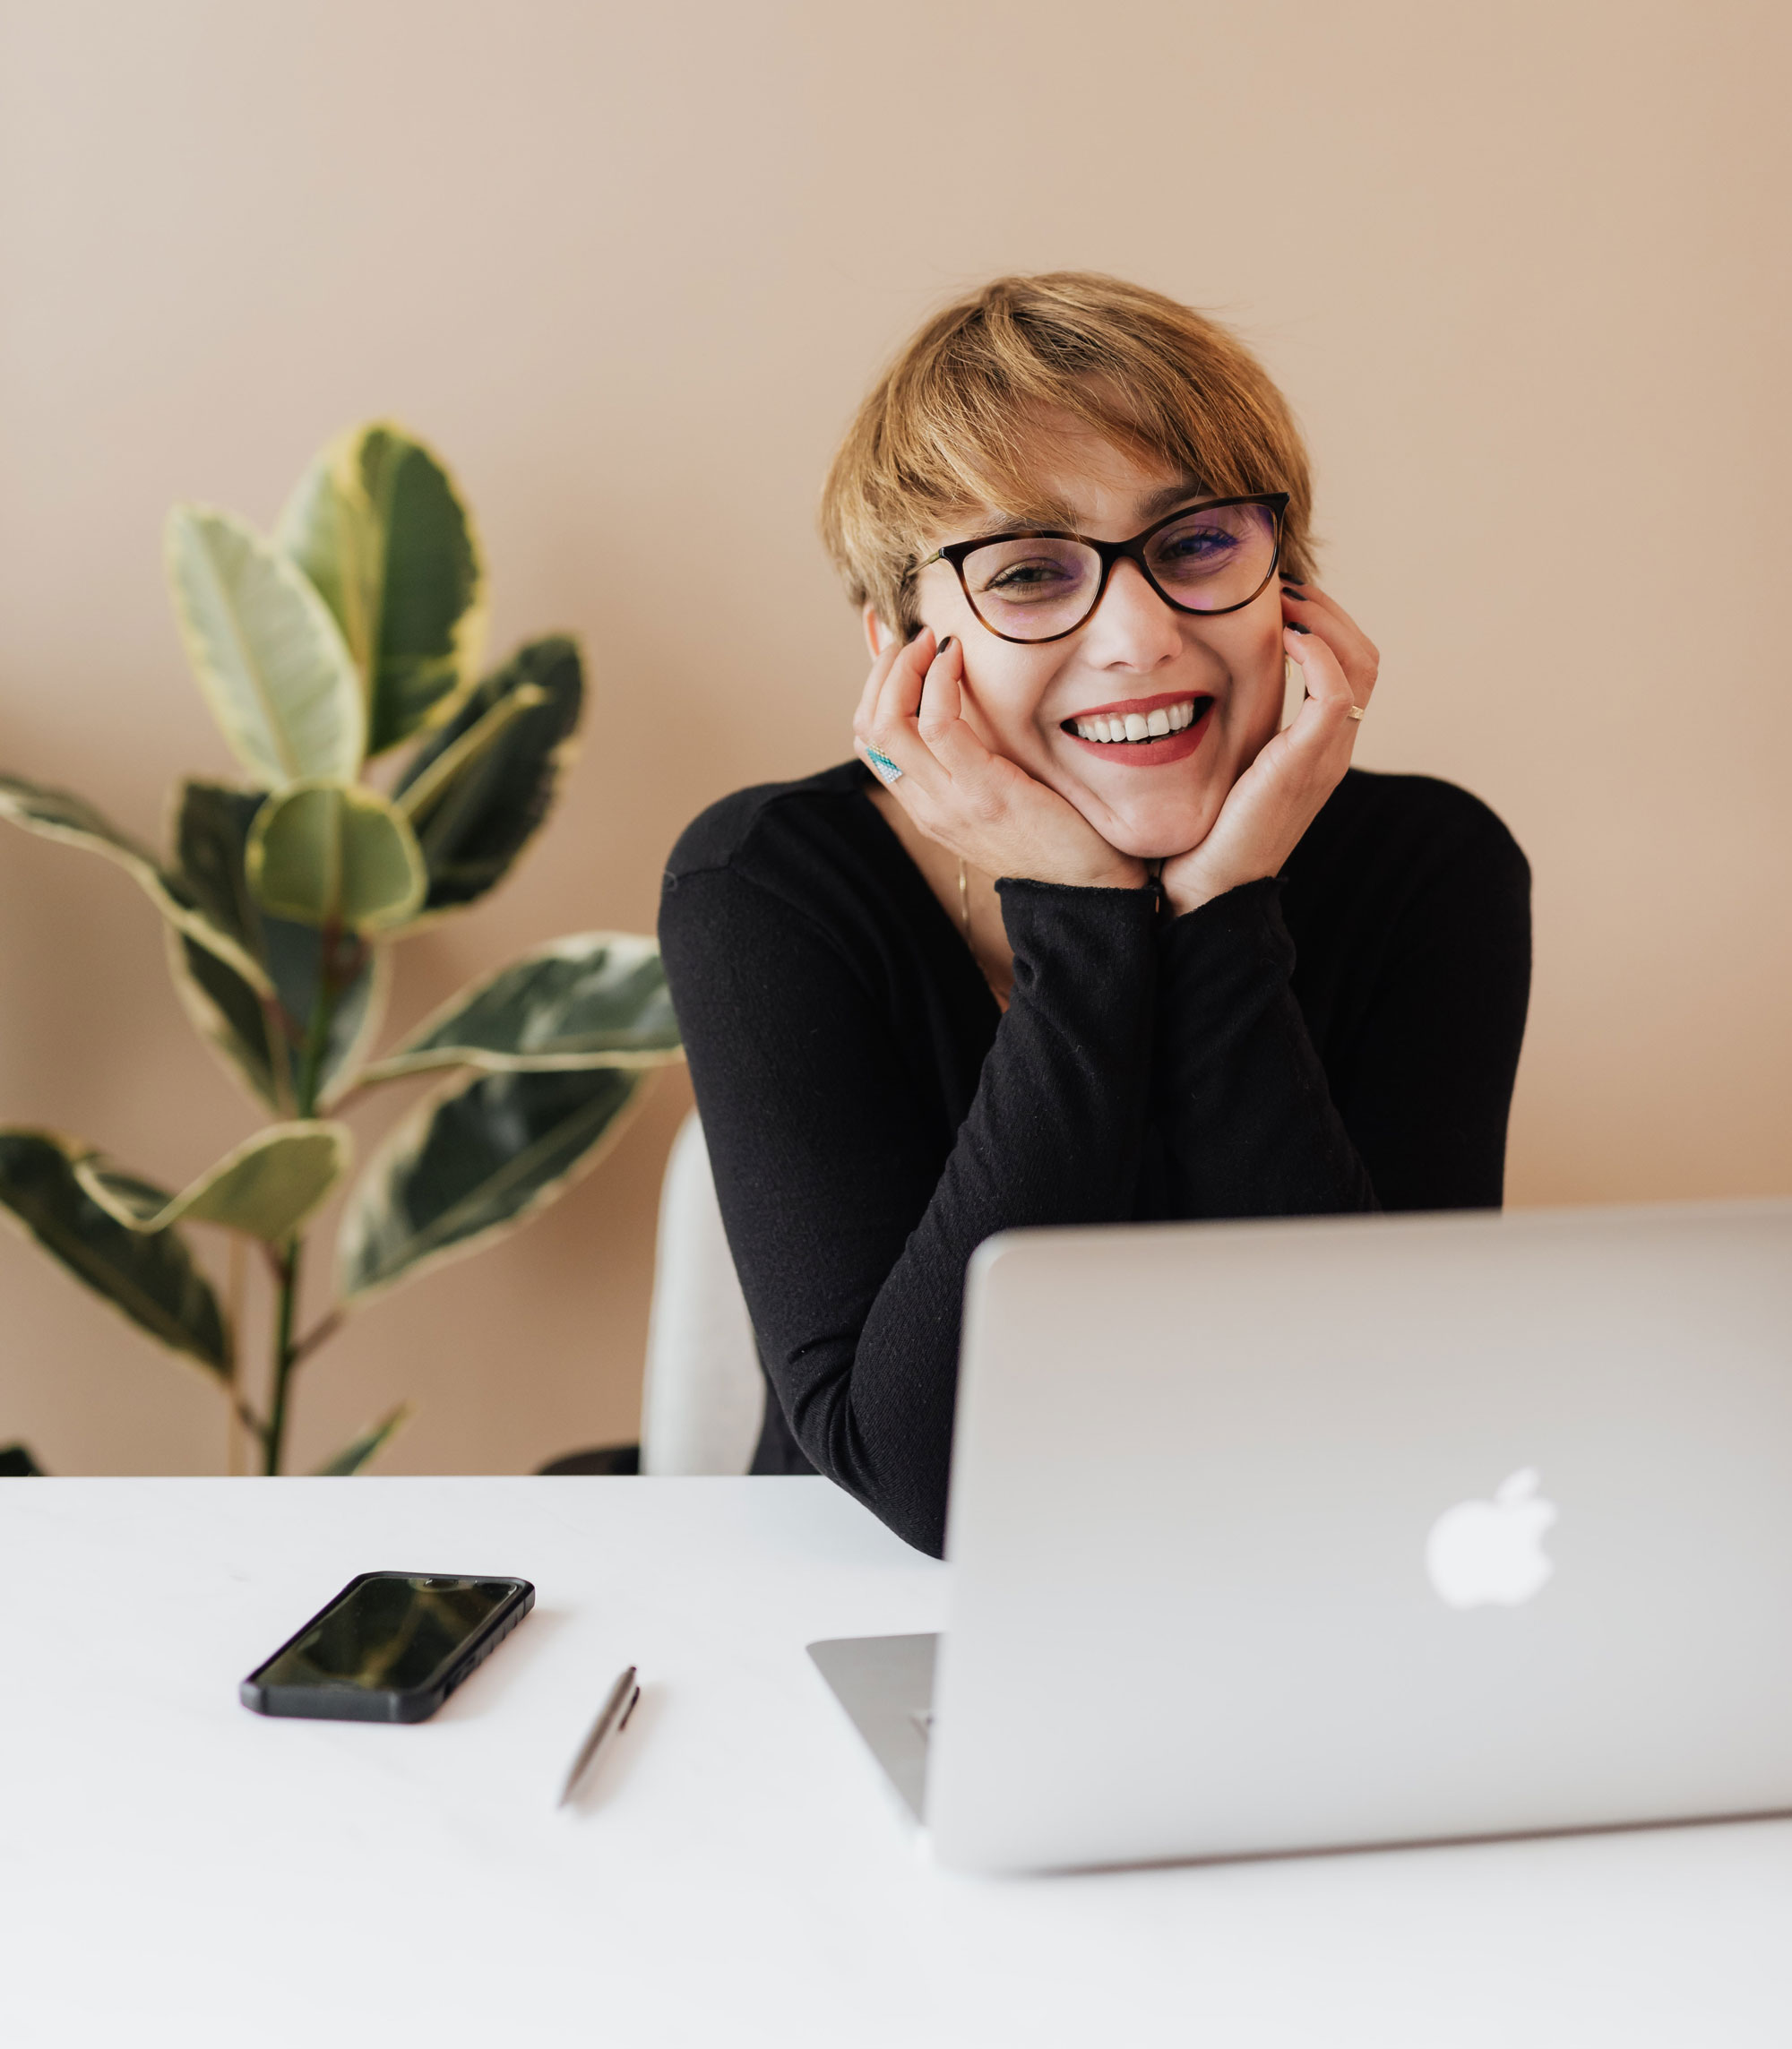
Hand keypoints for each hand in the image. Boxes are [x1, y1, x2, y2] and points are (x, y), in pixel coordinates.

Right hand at [853, 627, 1145, 891]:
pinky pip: (938, 724)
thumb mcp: (998, 797)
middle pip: (868, 727)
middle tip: (914, 639)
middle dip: (883, 671)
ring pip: (889, 722)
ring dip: (905, 667)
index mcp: (926, 807)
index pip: (869, 742)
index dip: (875, 689)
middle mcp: (927, 807)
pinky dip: (940, 680)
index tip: (904, 655)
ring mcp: (950, 802)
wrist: (1089, 887)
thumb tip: (968, 705)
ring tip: (932, 641)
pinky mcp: (983, 791)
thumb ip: (973, 762)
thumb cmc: (1055, 835)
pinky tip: (957, 657)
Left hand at [1159, 582, 1378, 916]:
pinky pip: (1335, 692)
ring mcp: (1326, 757)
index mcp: (1318, 747)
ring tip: (1283, 601)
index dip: (1323, 621)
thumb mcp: (1223, 767)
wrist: (1204, 892)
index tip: (1279, 598)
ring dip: (1324, 619)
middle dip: (1328, 609)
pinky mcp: (1306, 765)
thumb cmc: (1202, 834)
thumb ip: (1231, 728)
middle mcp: (1332, 749)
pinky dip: (1317, 652)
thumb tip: (1197, 681)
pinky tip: (1282, 637)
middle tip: (1282, 586)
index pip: (1350, 664)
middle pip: (1365, 655)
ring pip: (1360, 664)